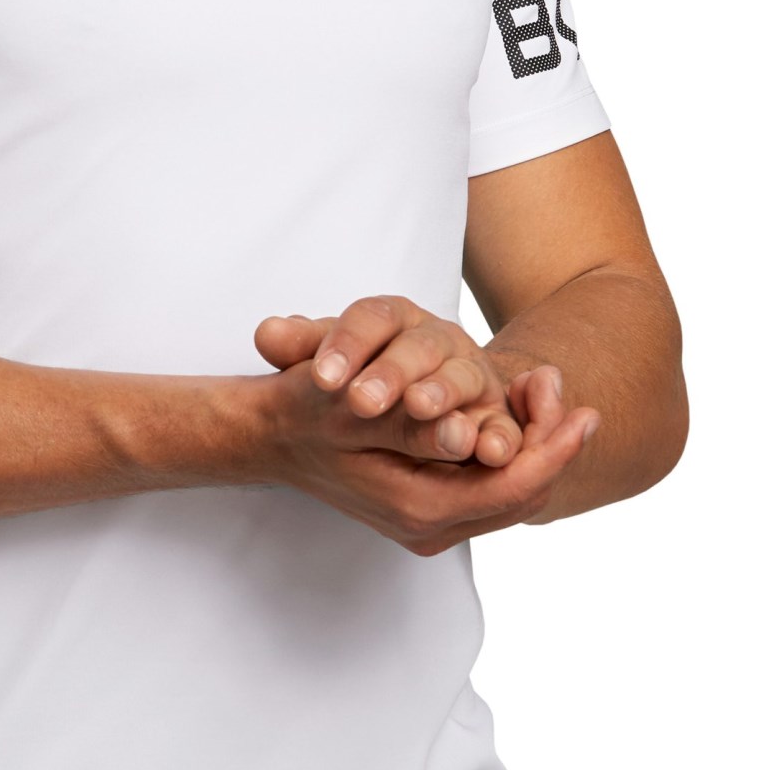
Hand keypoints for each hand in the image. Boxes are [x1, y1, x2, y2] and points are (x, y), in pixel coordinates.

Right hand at [248, 295, 600, 554]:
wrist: (270, 435)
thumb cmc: (308, 412)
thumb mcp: (358, 407)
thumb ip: (416, 427)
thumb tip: (469, 434)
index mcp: (418, 508)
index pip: (513, 488)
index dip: (555, 450)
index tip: (585, 410)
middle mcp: (428, 527)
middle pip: (522, 497)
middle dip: (553, 447)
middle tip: (567, 393)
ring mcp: (428, 525)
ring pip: (511, 497)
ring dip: (537, 450)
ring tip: (546, 395)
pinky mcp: (428, 512)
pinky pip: (489, 491)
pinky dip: (511, 456)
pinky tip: (516, 413)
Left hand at [253, 294, 523, 465]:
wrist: (434, 390)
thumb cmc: (372, 372)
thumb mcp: (334, 356)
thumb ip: (303, 347)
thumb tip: (266, 334)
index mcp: (394, 319)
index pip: (370, 319)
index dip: (346, 343)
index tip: (320, 377)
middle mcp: (437, 340)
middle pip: (418, 347)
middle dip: (391, 373)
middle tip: (362, 402)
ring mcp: (471, 375)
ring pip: (461, 378)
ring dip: (442, 394)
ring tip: (420, 409)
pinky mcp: (497, 414)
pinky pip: (502, 424)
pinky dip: (500, 435)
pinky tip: (490, 451)